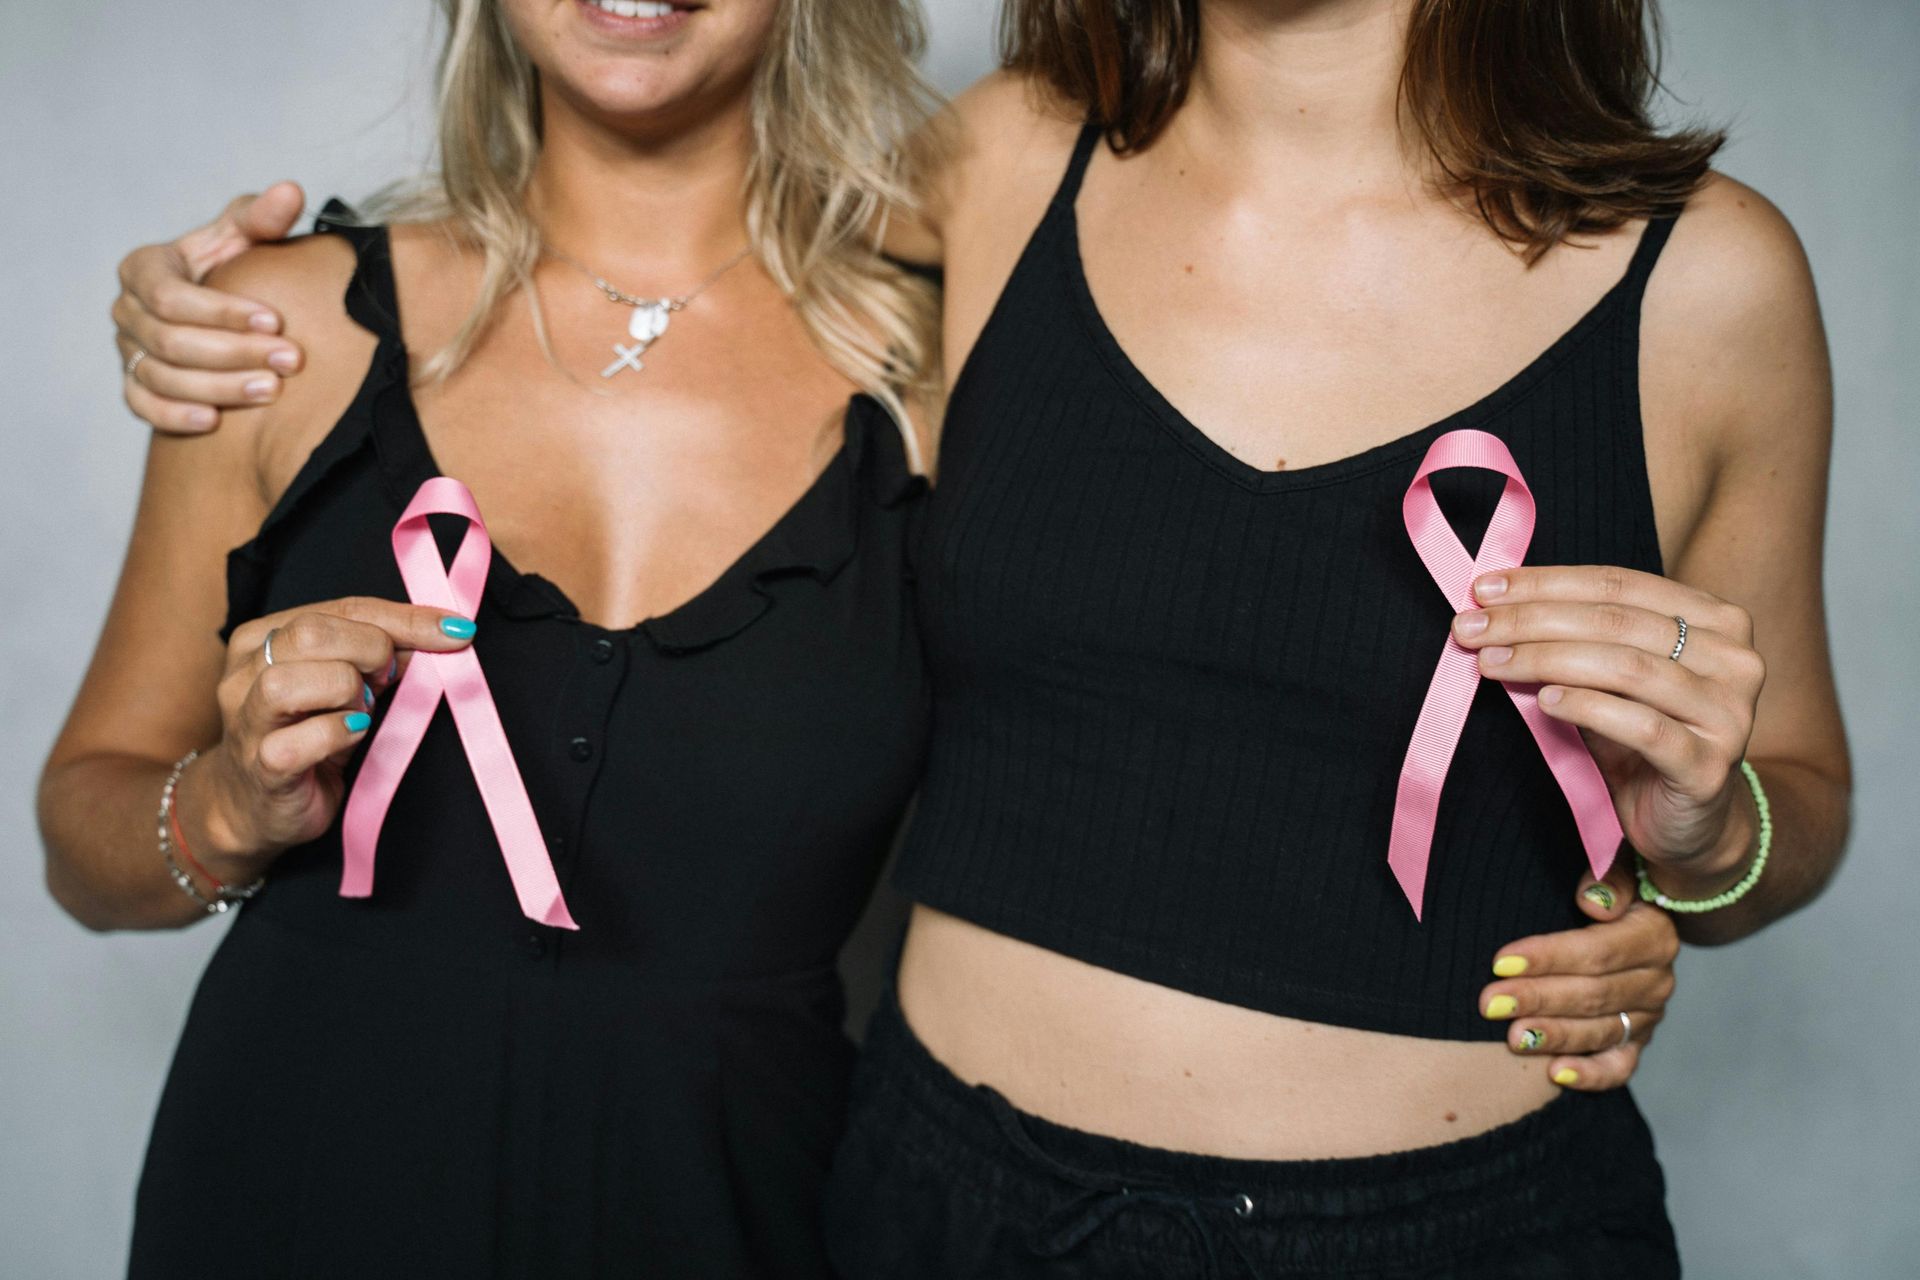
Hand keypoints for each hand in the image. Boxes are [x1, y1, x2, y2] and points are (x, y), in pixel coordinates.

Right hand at [112, 183, 307, 433]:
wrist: (226, 310)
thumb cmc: (234, 266)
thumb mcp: (246, 236)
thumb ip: (263, 217)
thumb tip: (290, 192)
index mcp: (145, 268)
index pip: (171, 295)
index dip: (222, 311)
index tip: (275, 319)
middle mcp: (128, 310)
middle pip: (170, 340)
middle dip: (234, 352)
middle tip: (290, 360)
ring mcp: (129, 350)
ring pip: (163, 376)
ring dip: (219, 387)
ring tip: (271, 390)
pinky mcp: (136, 385)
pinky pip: (143, 406)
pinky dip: (175, 415)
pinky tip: (214, 421)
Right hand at [181, 597, 477, 880]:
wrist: (259, 809)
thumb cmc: (308, 737)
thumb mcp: (346, 687)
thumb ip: (381, 656)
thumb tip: (442, 635)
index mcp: (263, 637)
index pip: (344, 608)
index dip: (407, 619)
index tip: (459, 630)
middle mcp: (245, 672)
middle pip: (311, 634)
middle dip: (370, 651)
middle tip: (386, 682)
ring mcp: (247, 720)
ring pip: (289, 682)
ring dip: (345, 694)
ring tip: (361, 713)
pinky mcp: (260, 766)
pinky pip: (297, 742)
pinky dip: (336, 735)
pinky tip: (353, 735)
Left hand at [1453, 565, 1766, 883]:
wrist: (1687, 823)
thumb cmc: (1640, 737)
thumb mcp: (1608, 679)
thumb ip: (1573, 639)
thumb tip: (1491, 607)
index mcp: (1714, 620)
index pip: (1618, 584)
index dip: (1545, 583)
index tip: (1483, 588)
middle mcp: (1734, 659)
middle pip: (1616, 623)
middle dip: (1532, 620)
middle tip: (1471, 627)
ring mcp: (1729, 713)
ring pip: (1627, 668)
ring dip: (1546, 659)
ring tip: (1491, 662)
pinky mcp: (1709, 766)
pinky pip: (1642, 727)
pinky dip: (1587, 707)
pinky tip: (1544, 701)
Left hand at [1478, 860, 1679, 1090]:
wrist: (1618, 920)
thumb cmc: (1598, 889)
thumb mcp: (1610, 866)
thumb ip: (1607, 876)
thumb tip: (1593, 900)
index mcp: (1654, 934)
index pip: (1598, 951)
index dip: (1548, 957)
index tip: (1499, 961)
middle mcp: (1657, 980)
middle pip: (1594, 995)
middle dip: (1538, 998)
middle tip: (1489, 1003)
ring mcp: (1648, 1016)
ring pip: (1600, 1032)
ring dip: (1554, 1036)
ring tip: (1512, 1038)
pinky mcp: (1636, 1043)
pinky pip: (1619, 1067)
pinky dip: (1590, 1075)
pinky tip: (1555, 1074)